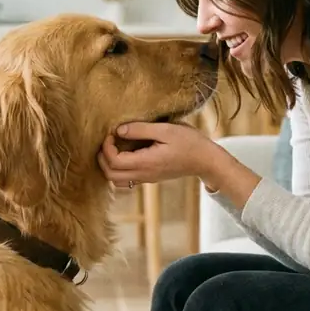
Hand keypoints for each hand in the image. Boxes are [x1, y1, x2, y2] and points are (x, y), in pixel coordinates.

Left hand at [97, 122, 218, 188]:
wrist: (206, 161)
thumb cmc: (189, 142)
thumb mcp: (166, 130)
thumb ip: (140, 129)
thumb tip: (119, 130)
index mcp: (146, 163)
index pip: (114, 162)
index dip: (106, 147)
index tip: (111, 133)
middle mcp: (144, 174)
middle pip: (110, 175)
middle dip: (103, 158)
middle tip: (108, 140)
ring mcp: (147, 178)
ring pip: (116, 181)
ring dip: (109, 166)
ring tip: (114, 148)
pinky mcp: (150, 178)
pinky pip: (126, 180)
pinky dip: (118, 169)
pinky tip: (125, 154)